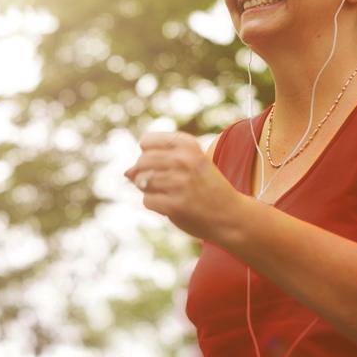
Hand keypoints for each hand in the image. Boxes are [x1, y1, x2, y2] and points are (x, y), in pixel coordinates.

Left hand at [124, 132, 242, 241]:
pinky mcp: (174, 204)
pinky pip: (147, 200)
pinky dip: (155, 204)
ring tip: (170, 193)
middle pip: (141, 162)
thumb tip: (126, 173)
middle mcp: (183, 159)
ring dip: (151, 190)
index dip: (148, 153)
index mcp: (188, 144)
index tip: (163, 164)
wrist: (230, 215)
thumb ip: (158, 161)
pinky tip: (172, 205)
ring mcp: (178, 182)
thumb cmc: (206, 187)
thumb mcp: (189, 163)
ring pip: (141, 181)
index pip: (146, 141)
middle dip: (146, 174)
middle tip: (167, 183)